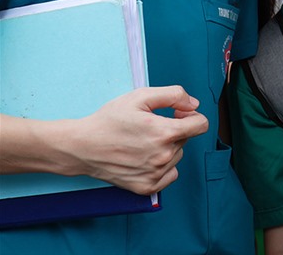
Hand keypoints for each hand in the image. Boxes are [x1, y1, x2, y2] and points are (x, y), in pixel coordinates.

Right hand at [68, 86, 208, 194]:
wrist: (82, 147)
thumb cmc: (109, 120)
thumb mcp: (140, 96)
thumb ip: (173, 95)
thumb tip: (194, 104)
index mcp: (165, 133)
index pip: (201, 125)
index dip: (192, 115)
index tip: (178, 113)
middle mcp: (164, 156)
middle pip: (186, 139)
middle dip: (174, 130)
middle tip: (150, 126)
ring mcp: (156, 174)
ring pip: (177, 156)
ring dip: (167, 148)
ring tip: (143, 142)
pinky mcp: (147, 188)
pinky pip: (170, 174)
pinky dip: (163, 166)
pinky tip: (145, 158)